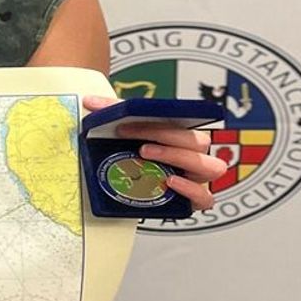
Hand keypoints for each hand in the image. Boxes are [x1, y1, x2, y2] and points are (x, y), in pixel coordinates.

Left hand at [83, 95, 226, 211]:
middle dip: (166, 138)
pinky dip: (191, 190)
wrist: (129, 183)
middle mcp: (193, 153)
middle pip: (198, 141)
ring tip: (148, 156)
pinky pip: (205, 197)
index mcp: (182, 132)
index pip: (183, 120)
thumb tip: (90, 101)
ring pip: (210, 166)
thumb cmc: (133, 152)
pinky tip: (171, 182)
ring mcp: (196, 176)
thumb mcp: (124, 130)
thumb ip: (112, 113)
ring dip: (179, 158)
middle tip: (136, 141)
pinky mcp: (193, 199)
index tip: (127, 122)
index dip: (158, 121)